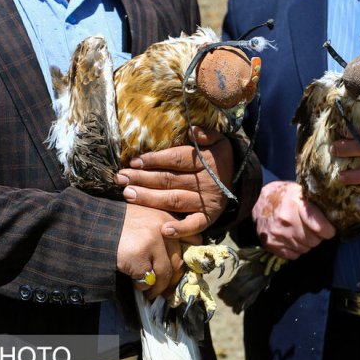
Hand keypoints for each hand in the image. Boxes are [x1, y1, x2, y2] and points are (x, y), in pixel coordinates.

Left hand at [116, 126, 233, 237]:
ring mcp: (206, 202)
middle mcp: (206, 183)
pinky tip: (163, 230)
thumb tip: (193, 130)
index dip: (154, 160)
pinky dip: (180, 229)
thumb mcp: (218, 140)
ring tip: (128, 195)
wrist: (238, 179)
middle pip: (170, 180)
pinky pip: (194, 225)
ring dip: (150, 199)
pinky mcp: (208, 217)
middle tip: (121, 178)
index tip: (134, 161)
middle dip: (143, 179)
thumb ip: (207, 134)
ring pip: (174, 200)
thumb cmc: (218, 158)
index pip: (176, 159)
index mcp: (206, 162)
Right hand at [117, 204, 199, 298]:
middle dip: (173, 279)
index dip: (190, 257)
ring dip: (159, 287)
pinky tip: (136, 284)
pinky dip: (143, 286)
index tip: (182, 269)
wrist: (91, 224)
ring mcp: (153, 242)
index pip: (194, 239)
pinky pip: (148, 279)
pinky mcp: (140, 256)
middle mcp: (164, 229)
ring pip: (166, 273)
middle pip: (179, 261)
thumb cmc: (117, 224)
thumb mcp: (145, 219)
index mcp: (168, 218)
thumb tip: (176, 262)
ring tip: (151, 293)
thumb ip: (162, 232)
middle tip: (167, 290)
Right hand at [253, 181, 335, 259]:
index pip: (320, 227)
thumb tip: (336, 215)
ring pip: (305, 249)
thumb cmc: (283, 195)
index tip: (329, 229)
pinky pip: (293, 256)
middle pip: (314, 241)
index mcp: (296, 204)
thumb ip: (316, 202)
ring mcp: (278, 234)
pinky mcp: (271, 244)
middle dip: (318, 237)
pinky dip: (296, 250)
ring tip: (301, 232)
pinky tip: (292, 239)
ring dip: (307, 243)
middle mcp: (286, 220)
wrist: (256, 200)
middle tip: (314, 230)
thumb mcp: (299, 191)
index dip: (328, 231)